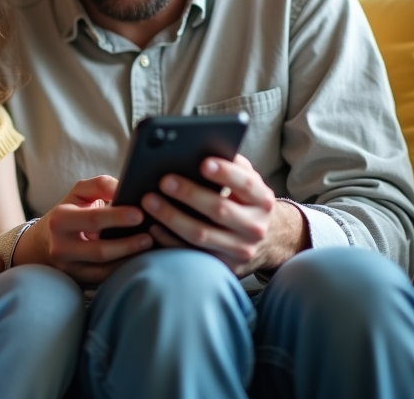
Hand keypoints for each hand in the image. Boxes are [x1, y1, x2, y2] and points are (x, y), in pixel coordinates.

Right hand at [16, 176, 152, 283]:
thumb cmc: (71, 211)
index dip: (117, 217)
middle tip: (150, 236)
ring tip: (149, 248)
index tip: (140, 213)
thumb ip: (100, 185)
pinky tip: (139, 260)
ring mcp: (69, 267)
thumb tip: (124, 187)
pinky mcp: (78, 280)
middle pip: (99, 250)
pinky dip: (124, 269)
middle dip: (127, 244)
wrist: (46, 241)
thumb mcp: (79, 193)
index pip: (92, 219)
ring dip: (129, 259)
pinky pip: (105, 278)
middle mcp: (61, 246)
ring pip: (103, 269)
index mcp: (60, 219)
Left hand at [143, 154, 306, 276]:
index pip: (246, 184)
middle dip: (189, 194)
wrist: (264, 240)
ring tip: (148, 200)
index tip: (202, 162)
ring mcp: (239, 250)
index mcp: (262, 200)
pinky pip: (190, 254)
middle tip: (164, 180)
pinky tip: (152, 226)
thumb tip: (202, 145)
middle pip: (219, 210)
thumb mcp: (247, 181)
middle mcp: (255, 227)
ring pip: (201, 234)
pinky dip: (168, 240)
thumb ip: (231, 165)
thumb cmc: (244, 200)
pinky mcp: (222, 267)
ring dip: (171, 217)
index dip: (225, 173)